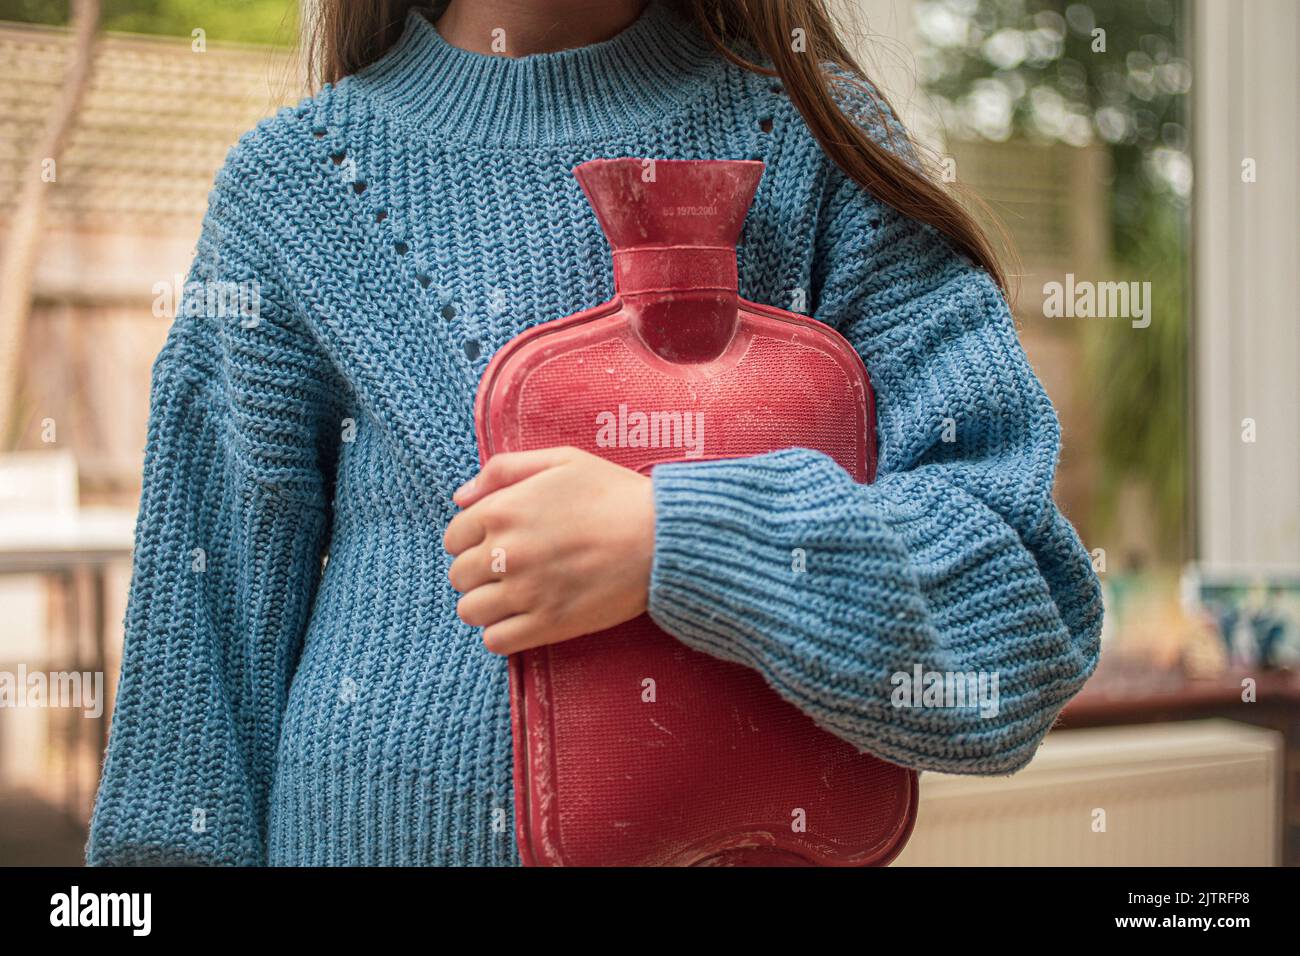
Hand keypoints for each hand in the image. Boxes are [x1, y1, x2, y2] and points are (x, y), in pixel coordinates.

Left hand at [443, 446, 654, 654]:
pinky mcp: (548, 624)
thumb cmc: (614, 494)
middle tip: (508, 568)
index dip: (471, 540)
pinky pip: (496, 641)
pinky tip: (523, 618)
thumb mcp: (561, 460)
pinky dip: (502, 633)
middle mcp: (504, 553)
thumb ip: (504, 469)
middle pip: (459, 576)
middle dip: (478, 572)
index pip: (453, 537)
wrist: (662, 538)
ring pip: (470, 611)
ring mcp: (525, 592)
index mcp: (502, 510)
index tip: (494, 542)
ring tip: (513, 596)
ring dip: (486, 605)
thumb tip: (461, 497)